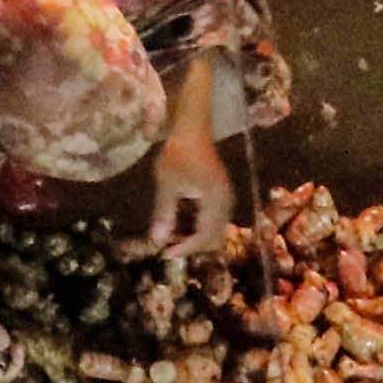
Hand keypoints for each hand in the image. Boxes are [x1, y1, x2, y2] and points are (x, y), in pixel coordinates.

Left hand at [140, 131, 238, 246]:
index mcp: (216, 202)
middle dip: (191, 244)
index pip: (204, 237)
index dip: (185, 248)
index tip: (165, 253)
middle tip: (168, 244)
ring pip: (214, 229)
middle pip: (214, 237)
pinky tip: (178, 220)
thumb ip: (164, 213)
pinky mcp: (220, 194)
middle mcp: (226, 203)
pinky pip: (212, 218)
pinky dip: (196, 225)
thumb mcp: (167, 185)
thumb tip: (157, 241)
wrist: (192, 129)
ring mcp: (225, 198)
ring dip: (194, 235)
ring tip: (170, 233)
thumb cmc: (178, 154)